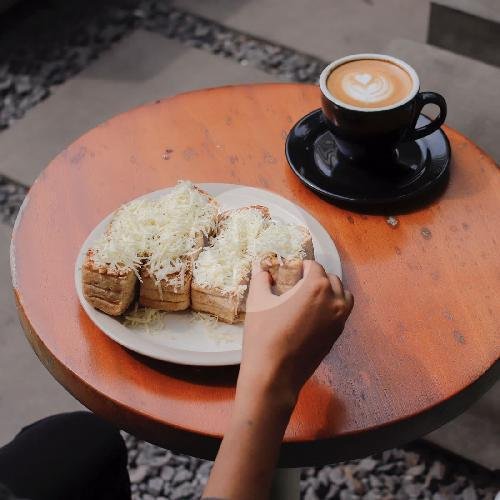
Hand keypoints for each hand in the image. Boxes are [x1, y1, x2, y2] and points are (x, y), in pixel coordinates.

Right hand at [240, 260, 353, 405]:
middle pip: (330, 278)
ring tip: (309, 298)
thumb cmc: (264, 334)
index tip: (289, 271)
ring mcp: (339, 320)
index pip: (314, 266)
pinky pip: (341, 313)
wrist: (274, 375)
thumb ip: (261, 279)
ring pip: (342, 295)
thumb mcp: (257, 301)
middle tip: (296, 284)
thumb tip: (260, 268)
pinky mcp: (337, 336)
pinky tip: (312, 315)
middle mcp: (334, 300)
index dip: (300, 266)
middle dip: (315, 278)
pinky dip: (332, 308)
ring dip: (329, 291)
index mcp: (317, 286)